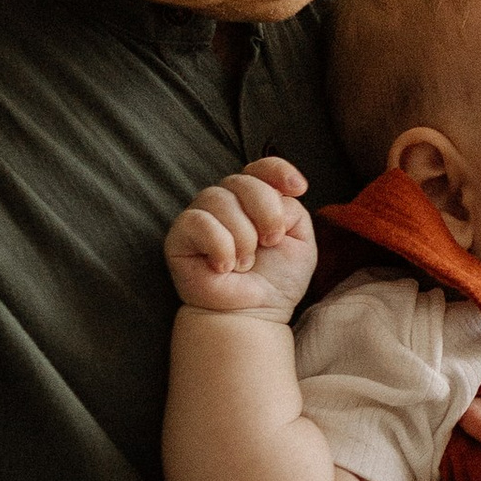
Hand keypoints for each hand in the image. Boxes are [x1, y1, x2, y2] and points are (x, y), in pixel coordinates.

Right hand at [165, 158, 316, 320]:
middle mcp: (227, 202)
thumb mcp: (300, 242)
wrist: (251, 313)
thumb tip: (277, 194)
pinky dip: (219, 246)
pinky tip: (223, 267)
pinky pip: (199, 221)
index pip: (261, 167)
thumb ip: (293, 211)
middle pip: (244, 181)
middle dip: (266, 211)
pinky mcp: (180, 235)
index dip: (277, 170)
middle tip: (271, 242)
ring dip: (243, 237)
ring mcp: (202, 217)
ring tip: (245, 264)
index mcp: (255, 200)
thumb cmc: (275, 281)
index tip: (299, 188)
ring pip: (221, 199)